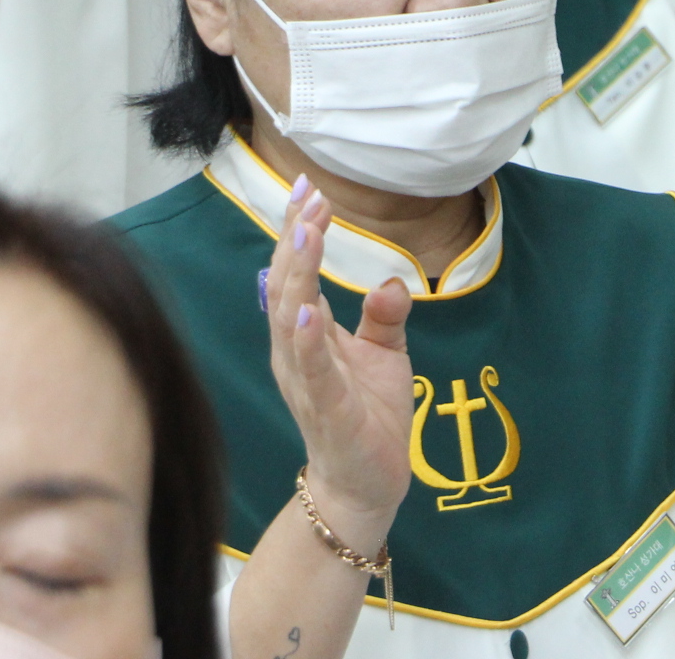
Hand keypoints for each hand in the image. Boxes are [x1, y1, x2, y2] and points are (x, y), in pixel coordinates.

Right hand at [266, 180, 412, 547]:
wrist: (367, 486)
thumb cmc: (368, 417)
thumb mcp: (384, 355)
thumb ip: (383, 316)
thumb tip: (389, 281)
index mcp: (305, 334)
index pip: (295, 272)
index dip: (298, 229)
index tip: (308, 187)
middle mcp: (294, 352)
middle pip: (285, 285)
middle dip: (295, 238)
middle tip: (310, 196)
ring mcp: (306, 381)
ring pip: (289, 318)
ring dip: (297, 274)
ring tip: (306, 232)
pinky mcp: (326, 411)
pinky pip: (311, 371)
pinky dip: (307, 340)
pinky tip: (309, 311)